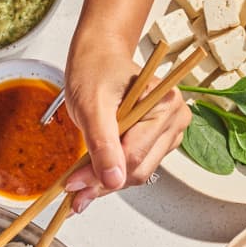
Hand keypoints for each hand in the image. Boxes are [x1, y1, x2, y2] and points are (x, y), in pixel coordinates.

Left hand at [64, 32, 190, 212]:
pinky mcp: (155, 143)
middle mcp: (173, 120)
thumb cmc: (97, 71)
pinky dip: (111, 175)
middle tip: (73, 187)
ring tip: (78, 182)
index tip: (74, 184)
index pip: (135, 156)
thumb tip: (113, 179)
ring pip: (136, 174)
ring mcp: (166, 133)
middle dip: (103, 182)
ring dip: (106, 182)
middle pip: (138, 170)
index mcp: (165, 105)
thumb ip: (103, 143)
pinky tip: (91, 175)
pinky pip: (134, 168)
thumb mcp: (92, 106)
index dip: (102, 175)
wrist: (98, 59)